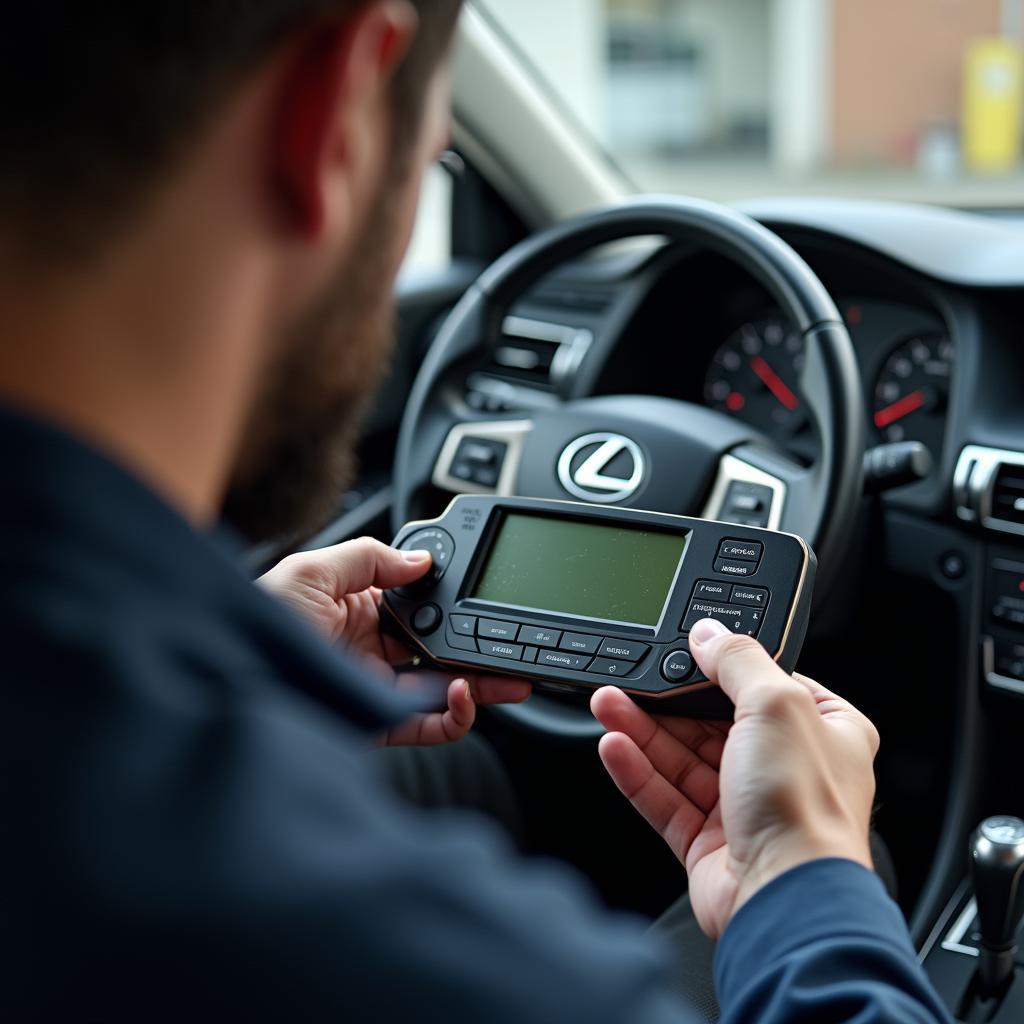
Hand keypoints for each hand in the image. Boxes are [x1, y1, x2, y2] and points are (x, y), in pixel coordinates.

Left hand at [260, 538, 530, 745]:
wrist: (233, 681)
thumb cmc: (258, 623)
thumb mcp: (311, 569)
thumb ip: (370, 558)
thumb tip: (421, 560)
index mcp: (356, 607)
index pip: (418, 604)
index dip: (451, 600)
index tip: (481, 593)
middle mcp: (371, 648)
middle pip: (440, 647)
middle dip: (480, 646)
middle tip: (513, 644)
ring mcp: (378, 687)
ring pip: (445, 687)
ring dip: (483, 683)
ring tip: (511, 677)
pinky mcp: (379, 723)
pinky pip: (430, 725)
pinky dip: (457, 715)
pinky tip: (465, 692)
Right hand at [591, 618, 877, 938]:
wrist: (786, 898)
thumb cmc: (805, 809)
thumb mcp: (777, 704)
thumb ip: (738, 661)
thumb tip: (710, 634)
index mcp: (822, 731)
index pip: (763, 686)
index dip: (720, 669)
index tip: (682, 653)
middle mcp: (784, 768)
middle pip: (711, 722)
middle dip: (666, 702)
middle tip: (629, 681)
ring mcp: (744, 806)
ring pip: (682, 758)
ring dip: (642, 730)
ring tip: (607, 705)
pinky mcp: (709, 841)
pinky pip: (665, 797)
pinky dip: (638, 772)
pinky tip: (615, 747)